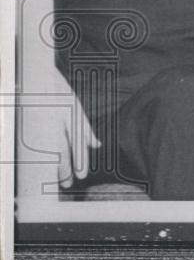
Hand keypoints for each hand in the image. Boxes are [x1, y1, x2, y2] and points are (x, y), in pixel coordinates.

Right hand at [36, 70, 100, 186]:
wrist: (39, 76)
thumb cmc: (58, 93)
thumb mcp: (76, 108)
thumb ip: (86, 129)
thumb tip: (97, 146)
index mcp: (70, 114)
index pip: (76, 142)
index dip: (79, 160)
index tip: (81, 176)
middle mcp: (57, 118)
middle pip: (62, 149)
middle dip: (66, 168)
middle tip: (68, 184)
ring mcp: (42, 120)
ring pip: (47, 147)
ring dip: (53, 166)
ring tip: (57, 180)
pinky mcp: (30, 124)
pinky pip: (34, 144)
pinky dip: (38, 157)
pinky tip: (41, 168)